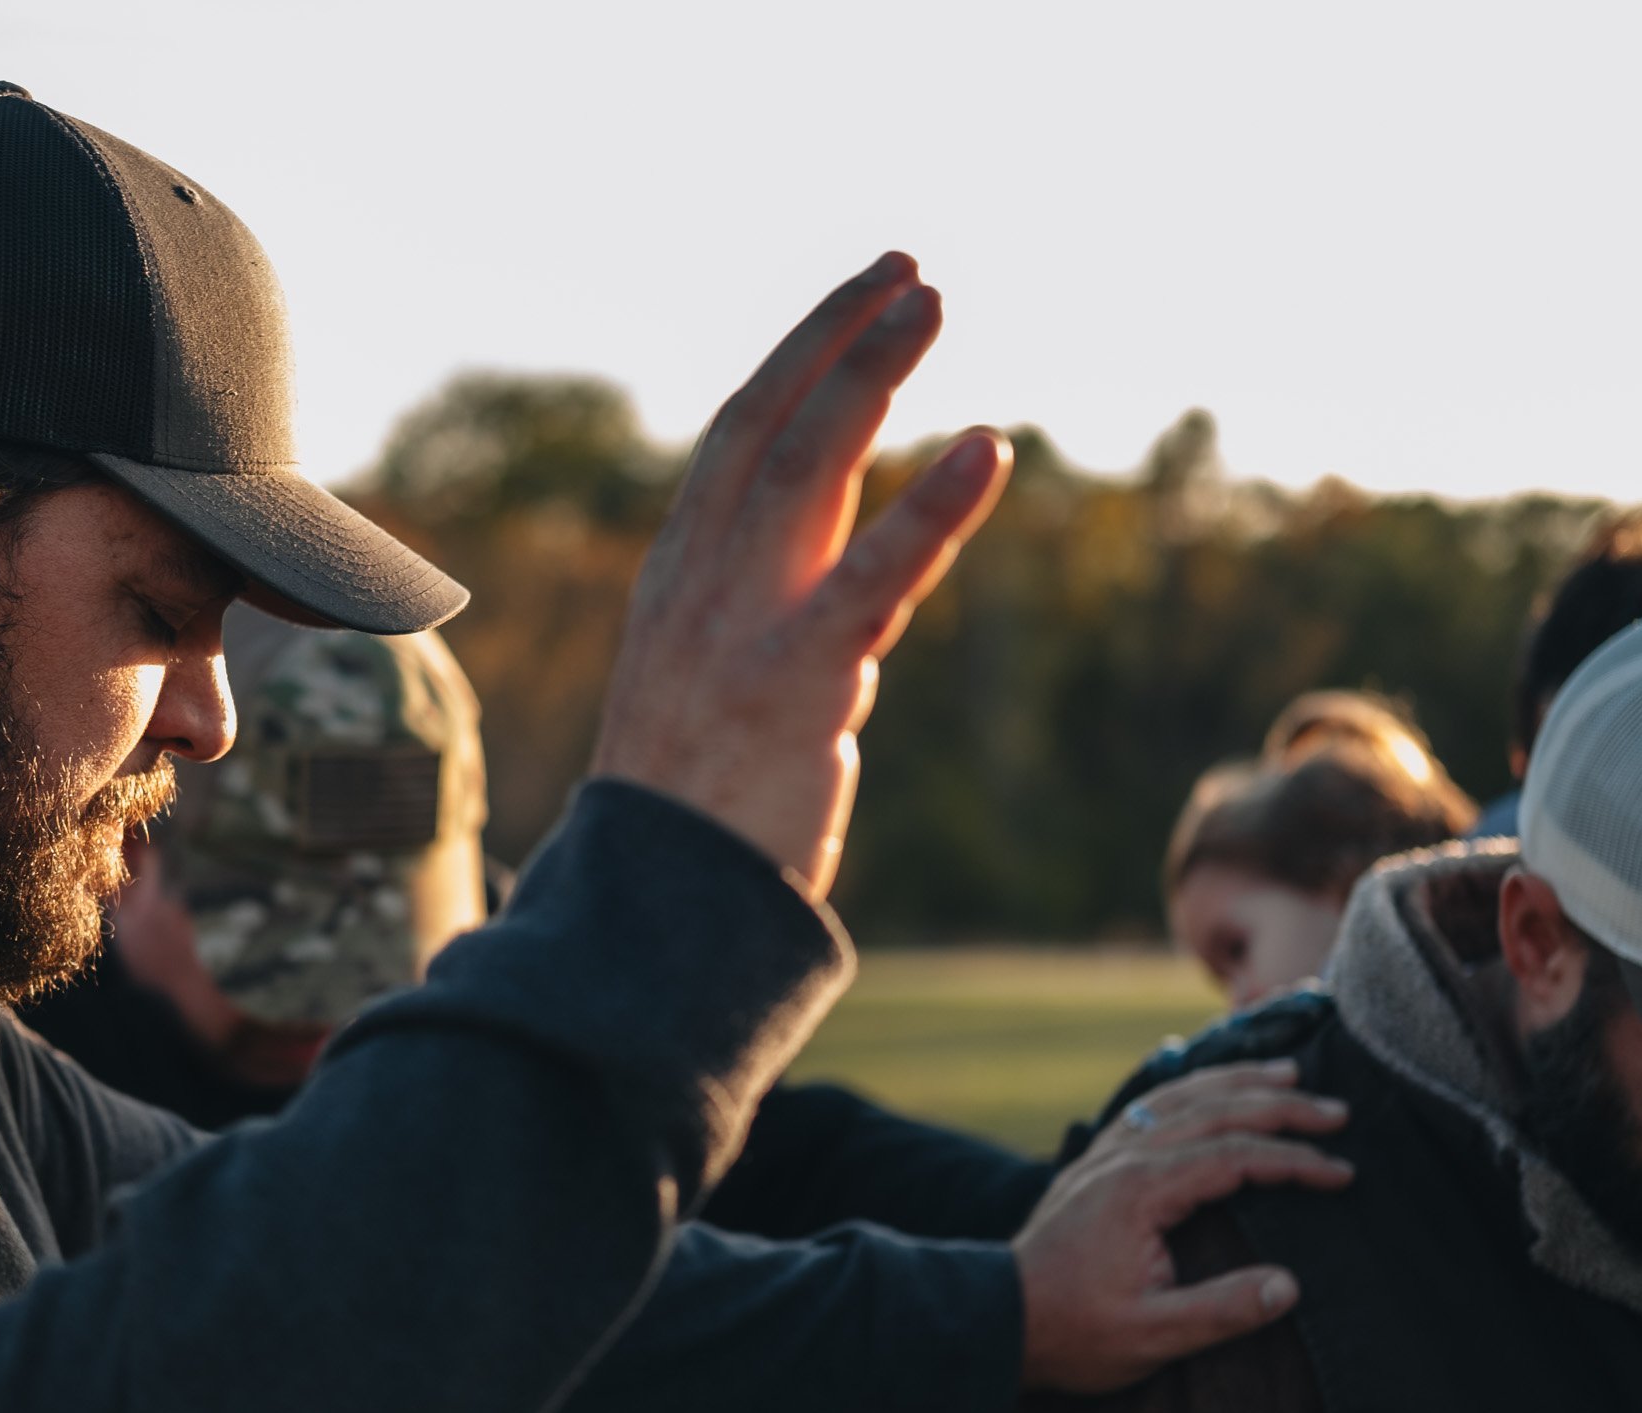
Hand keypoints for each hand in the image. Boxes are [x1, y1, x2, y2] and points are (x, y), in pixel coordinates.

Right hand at [589, 254, 1012, 896]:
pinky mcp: (796, 678)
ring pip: (805, 464)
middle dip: (835, 336)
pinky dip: (935, 504)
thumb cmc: (691, 820)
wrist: (651, 913)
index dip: (799, 358)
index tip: (860, 300)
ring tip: (932, 303)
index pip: (736, 438)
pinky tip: (990, 447)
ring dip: (870, 372)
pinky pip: (876, 573)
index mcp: (678, 581)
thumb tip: (852, 603)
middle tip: (909, 271)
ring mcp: (742, 626)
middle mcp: (699, 584)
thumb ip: (768, 630)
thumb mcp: (706, 698)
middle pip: (766, 423)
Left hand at [1015, 1061, 1351, 1393]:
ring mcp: (1106, 1153)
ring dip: (1238, 1083)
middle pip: (1215, 1111)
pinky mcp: (1096, 1161)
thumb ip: (1221, 1311)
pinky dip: (1192, 1088)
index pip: (1235, 1157)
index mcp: (1141, 1189)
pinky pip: (1152, 1105)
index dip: (1295, 1163)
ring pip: (1181, 1097)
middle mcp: (1124, 1156)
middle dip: (1281, 1107)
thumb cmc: (1074, 1332)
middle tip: (1337, 1112)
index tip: (1343, 1174)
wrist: (999, 1318)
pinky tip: (1210, 1088)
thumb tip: (1290, 1286)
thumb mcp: (1151, 1337)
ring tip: (1288, 1074)